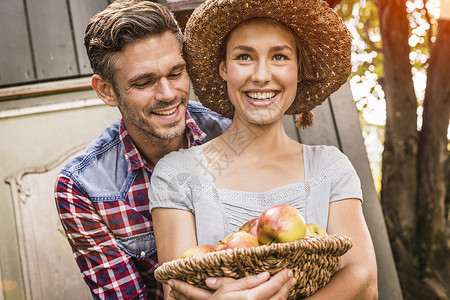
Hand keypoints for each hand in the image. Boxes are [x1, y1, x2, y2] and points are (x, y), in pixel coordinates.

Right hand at [167, 269, 296, 299]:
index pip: (272, 286)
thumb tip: (264, 275)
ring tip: (290, 284)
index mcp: (249, 299)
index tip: (288, 271)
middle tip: (292, 276)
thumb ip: (246, 282)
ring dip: (286, 293)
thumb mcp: (226, 288)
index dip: (281, 278)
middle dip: (287, 285)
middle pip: (278, 296)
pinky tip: (281, 297)